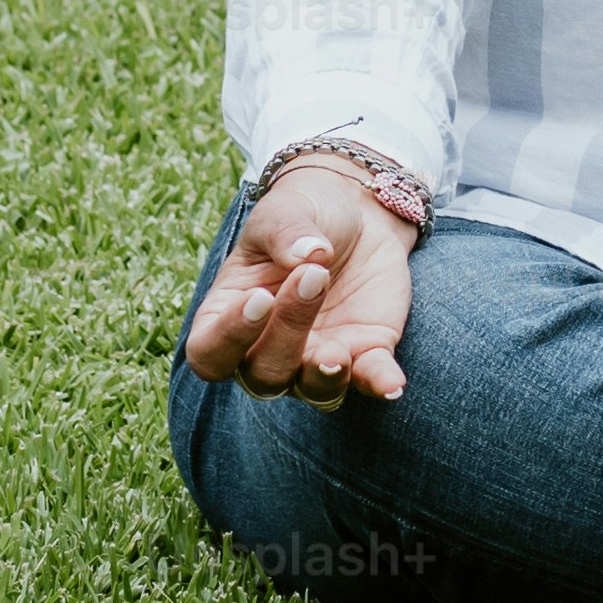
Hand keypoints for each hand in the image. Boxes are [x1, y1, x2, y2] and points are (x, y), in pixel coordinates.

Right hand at [181, 165, 414, 403]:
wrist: (356, 214)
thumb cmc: (302, 215)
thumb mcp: (284, 212)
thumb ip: (286, 233)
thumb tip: (309, 255)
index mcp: (228, 317)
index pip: (210, 353)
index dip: (229, 337)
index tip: (260, 297)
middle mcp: (267, 349)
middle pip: (264, 375)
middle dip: (287, 332)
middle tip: (313, 277)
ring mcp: (317, 357)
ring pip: (312, 389)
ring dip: (324, 374)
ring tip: (338, 353)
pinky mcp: (365, 351)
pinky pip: (370, 379)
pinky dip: (380, 384)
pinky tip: (392, 385)